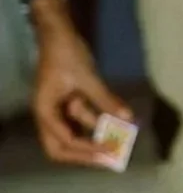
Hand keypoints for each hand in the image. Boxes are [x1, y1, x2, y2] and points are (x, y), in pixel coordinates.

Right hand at [32, 21, 133, 167]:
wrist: (59, 33)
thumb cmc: (67, 54)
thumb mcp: (88, 78)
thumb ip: (106, 100)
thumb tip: (128, 118)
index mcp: (45, 111)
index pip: (65, 141)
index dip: (88, 149)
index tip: (110, 152)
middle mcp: (48, 114)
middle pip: (60, 147)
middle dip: (84, 154)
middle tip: (109, 159)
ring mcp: (57, 108)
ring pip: (72, 134)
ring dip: (92, 139)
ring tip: (116, 145)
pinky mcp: (68, 100)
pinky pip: (81, 119)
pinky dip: (97, 123)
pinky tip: (116, 125)